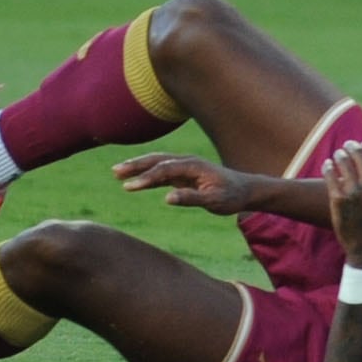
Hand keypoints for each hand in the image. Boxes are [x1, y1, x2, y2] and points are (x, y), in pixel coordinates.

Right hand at [113, 151, 254, 213]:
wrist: (245, 190)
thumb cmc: (231, 196)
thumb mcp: (214, 200)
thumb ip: (192, 198)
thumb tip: (167, 198)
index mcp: (194, 166)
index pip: (165, 170)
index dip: (147, 177)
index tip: (129, 186)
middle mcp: (188, 162)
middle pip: (158, 160)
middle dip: (136, 165)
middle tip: (115, 171)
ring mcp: (185, 167)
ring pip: (157, 164)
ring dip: (138, 167)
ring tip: (116, 173)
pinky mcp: (183, 174)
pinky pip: (161, 173)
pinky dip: (146, 175)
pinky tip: (133, 181)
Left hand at [325, 141, 361, 263]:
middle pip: (360, 156)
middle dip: (354, 146)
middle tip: (349, 145)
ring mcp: (355, 195)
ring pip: (344, 163)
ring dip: (340, 155)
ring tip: (338, 154)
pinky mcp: (338, 202)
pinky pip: (331, 177)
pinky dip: (328, 167)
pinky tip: (328, 164)